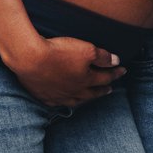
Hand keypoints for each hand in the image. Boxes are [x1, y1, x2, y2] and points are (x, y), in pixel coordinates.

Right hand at [2, 36, 125, 106]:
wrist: (30, 59)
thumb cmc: (59, 52)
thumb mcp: (86, 49)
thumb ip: (103, 57)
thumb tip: (116, 61)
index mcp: (86, 80)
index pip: (106, 77)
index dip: (115, 73)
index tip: (122, 70)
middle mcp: (74, 91)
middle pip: (93, 92)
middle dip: (103, 89)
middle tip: (110, 89)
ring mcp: (59, 96)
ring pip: (77, 100)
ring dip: (86, 97)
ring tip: (91, 96)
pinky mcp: (43, 96)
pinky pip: (58, 103)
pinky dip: (65, 101)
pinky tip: (65, 100)